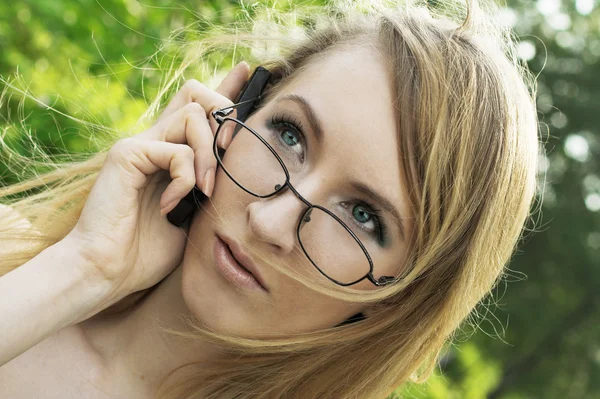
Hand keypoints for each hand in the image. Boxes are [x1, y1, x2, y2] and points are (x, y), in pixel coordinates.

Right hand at [63, 62, 249, 303]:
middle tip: (229, 151)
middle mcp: (155, 140)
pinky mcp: (127, 154)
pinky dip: (185, 179)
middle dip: (225, 112)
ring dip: (209, 154)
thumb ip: (209, 189)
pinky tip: (171, 206)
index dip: (226, 88)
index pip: (200, 108)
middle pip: (197, 93)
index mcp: (170, 153)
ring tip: (204, 191)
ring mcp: (140, 144)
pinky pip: (176, 150)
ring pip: (193, 114)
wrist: (107, 272)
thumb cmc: (147, 251)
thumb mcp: (193, 216)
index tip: (248, 73)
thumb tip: (238, 171)